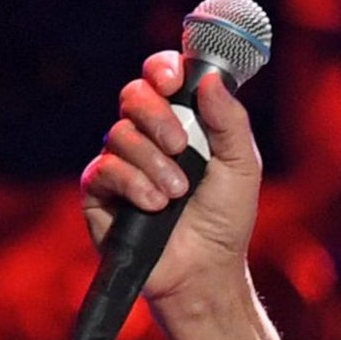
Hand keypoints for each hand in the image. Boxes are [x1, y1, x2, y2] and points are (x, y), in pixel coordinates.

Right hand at [78, 51, 262, 307]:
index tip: (173, 81)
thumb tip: (210, 77)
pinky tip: (154, 205)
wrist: (206, 268)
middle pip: (132, 95)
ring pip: (120, 134)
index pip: (160, 78)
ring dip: (154, 164)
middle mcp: (146, 135)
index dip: (162, 70)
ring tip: (177, 194)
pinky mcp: (99, 190)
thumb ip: (230, 121)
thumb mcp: (242, 167)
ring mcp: (120, 161)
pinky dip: (134, 185)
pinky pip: (104, 169)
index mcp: (181, 123)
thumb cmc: (226, 219)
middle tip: (181, 146)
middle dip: (157, 116)